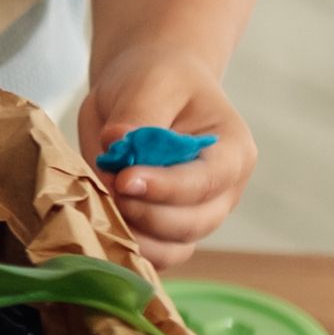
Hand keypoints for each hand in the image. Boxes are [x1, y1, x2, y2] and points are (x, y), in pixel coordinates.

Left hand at [78, 50, 251, 269]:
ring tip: (101, 206)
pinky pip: (155, 255)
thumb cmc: (158, 80)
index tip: (124, 178)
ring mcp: (199, 215)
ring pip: (174, 248)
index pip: (205, 181)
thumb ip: (138, 114)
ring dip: (135, 237)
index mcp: (232, 151)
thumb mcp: (150, 82)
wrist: (150, 88)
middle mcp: (224, 191)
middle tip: (105, 189)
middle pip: (192, 223)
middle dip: (145, 214)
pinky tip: (102, 226)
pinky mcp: (169, 230)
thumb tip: (117, 142)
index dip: (165, 187)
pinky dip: (129, 248)